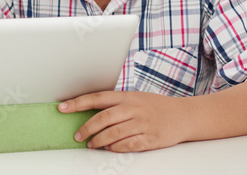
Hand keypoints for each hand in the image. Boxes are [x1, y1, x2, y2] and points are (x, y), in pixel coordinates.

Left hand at [59, 91, 190, 151]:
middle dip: (86, 128)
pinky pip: (128, 145)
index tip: (62, 108)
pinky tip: (108, 149)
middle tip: (77, 136)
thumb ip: (115, 105)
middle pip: (103, 118)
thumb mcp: (135, 98)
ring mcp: (143, 123)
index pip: (97, 98)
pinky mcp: (151, 138)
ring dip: (99, 140)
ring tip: (91, 144)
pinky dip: (115, 148)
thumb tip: (90, 113)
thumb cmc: (156, 106)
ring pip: (114, 133)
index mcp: (127, 96)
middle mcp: (133, 108)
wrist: (185, 115)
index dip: (78, 103)